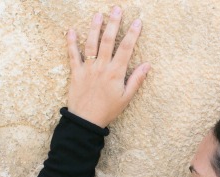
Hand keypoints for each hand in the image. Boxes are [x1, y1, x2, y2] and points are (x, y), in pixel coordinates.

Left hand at [66, 6, 150, 127]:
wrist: (86, 122)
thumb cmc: (108, 111)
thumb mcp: (126, 98)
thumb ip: (136, 80)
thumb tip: (147, 65)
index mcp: (116, 73)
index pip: (126, 48)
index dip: (132, 34)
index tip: (137, 21)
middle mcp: (102, 67)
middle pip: (108, 40)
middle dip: (113, 23)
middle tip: (117, 9)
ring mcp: (87, 69)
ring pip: (91, 44)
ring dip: (94, 27)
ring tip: (98, 14)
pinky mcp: (76, 73)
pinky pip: (72, 55)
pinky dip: (71, 42)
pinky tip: (71, 30)